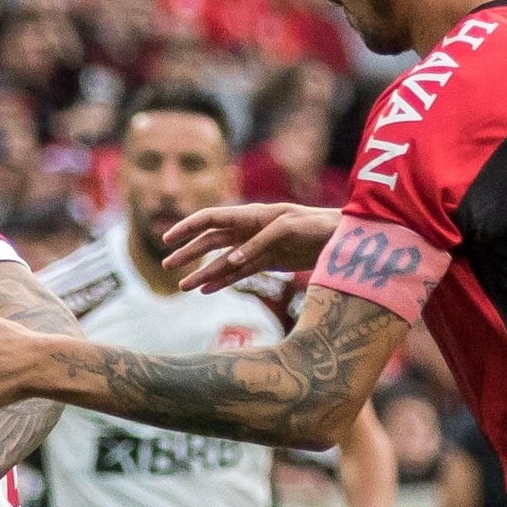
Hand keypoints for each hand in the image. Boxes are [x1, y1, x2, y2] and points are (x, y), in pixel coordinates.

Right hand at [160, 202, 339, 291]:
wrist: (340, 238)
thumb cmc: (316, 225)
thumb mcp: (287, 230)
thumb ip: (257, 245)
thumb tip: (231, 262)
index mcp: (250, 215)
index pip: (210, 218)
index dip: (187, 228)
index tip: (167, 239)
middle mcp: (248, 230)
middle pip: (210, 241)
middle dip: (188, 252)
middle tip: (166, 265)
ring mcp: (256, 248)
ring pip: (221, 261)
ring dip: (202, 272)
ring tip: (183, 286)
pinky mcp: (267, 263)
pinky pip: (239, 274)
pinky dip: (222, 282)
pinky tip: (207, 290)